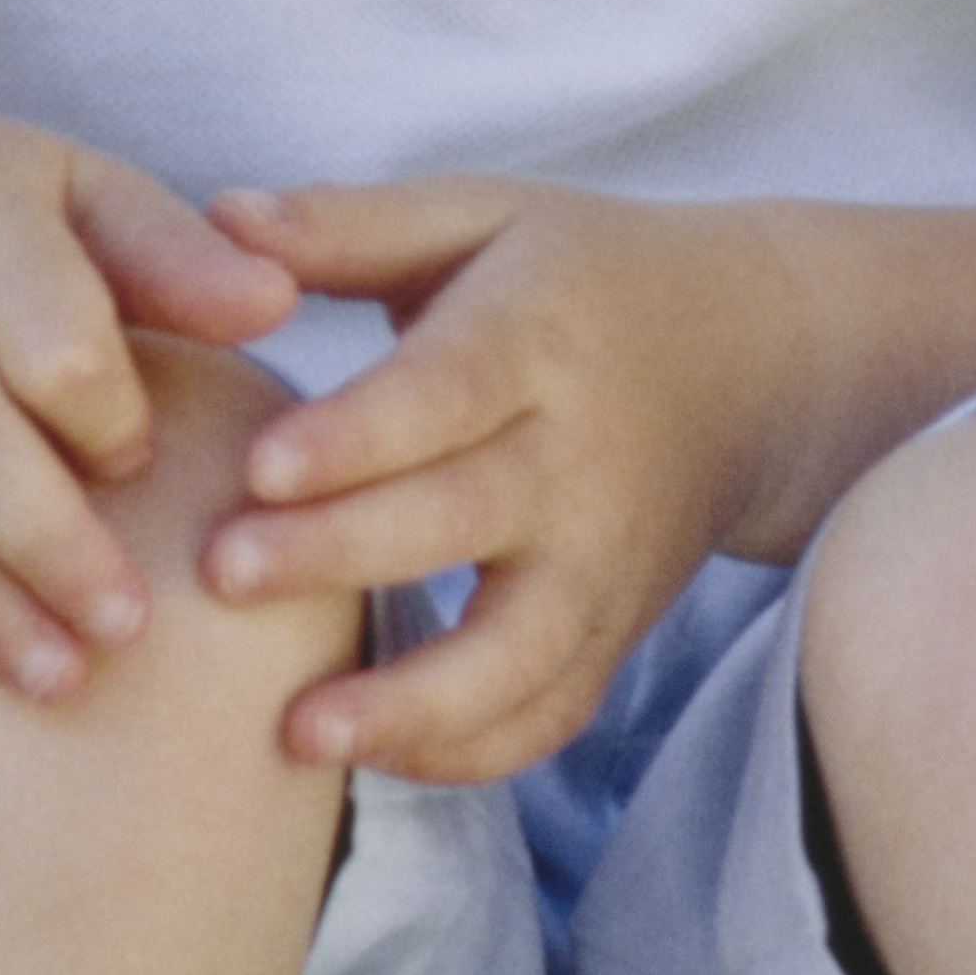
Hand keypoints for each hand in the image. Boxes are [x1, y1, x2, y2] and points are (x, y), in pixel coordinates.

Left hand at [196, 177, 782, 781]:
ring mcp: (606, 558)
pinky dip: (473, 753)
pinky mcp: (616, 629)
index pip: (448, 392)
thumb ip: (351, 224)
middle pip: (465, 517)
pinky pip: (552, 711)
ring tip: (297, 731)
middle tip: (221, 573)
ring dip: (413, 701)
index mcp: (539, 337)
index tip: (258, 465)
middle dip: (342, 553)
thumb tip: (220, 216)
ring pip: (522, 649)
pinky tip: (372, 758)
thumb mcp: (483, 216)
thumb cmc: (581, 279)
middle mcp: (582, 457)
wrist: (755, 357)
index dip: (357, 435)